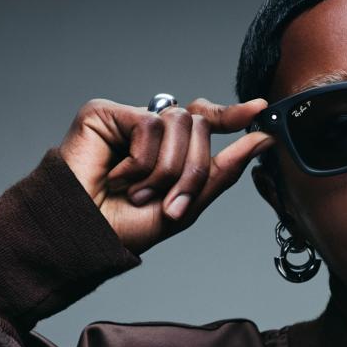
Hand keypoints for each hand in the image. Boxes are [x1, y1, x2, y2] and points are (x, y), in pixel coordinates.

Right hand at [57, 96, 274, 255]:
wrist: (83, 236)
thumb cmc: (123, 227)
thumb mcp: (186, 205)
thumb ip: (223, 171)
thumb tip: (263, 139)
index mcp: (166, 149)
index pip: (204, 122)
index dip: (230, 115)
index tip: (259, 110)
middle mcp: (148, 131)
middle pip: (199, 127)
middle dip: (192, 172)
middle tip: (169, 204)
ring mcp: (127, 119)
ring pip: (179, 124)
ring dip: (165, 171)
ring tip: (136, 193)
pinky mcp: (105, 113)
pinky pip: (149, 125)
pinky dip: (140, 161)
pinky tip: (117, 176)